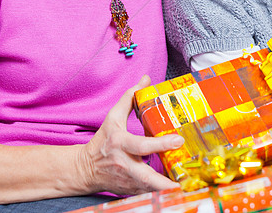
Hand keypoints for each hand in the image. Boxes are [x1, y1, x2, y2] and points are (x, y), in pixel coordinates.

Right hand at [76, 75, 183, 195]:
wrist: (85, 169)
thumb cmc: (103, 140)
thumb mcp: (113, 116)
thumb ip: (130, 97)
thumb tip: (146, 79)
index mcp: (120, 144)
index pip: (142, 145)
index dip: (160, 143)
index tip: (178, 140)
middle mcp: (124, 164)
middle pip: (146, 176)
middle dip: (164, 182)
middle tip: (183, 181)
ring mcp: (127, 180)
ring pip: (149, 188)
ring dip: (166, 189)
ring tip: (186, 186)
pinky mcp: (130, 190)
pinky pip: (148, 192)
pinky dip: (161, 191)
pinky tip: (176, 188)